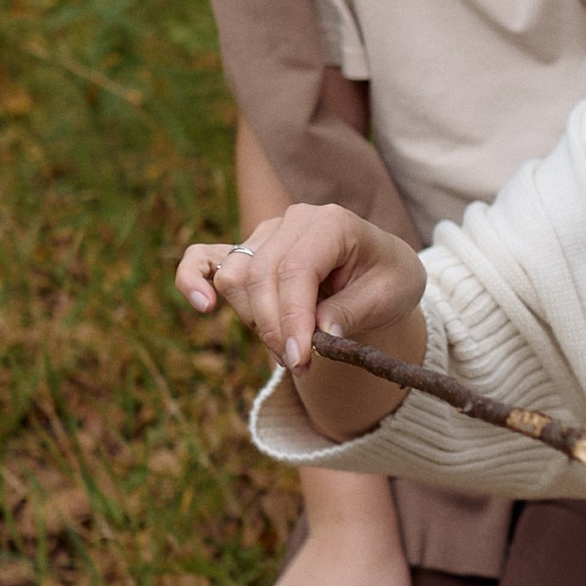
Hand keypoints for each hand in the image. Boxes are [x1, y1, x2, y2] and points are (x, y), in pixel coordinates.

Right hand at [177, 203, 425, 431]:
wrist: (382, 271)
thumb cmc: (389, 279)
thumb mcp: (391, 295)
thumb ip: (353, 311)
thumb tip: (319, 332)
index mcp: (332, 222)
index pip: (297, 269)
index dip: (293, 317)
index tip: (301, 358)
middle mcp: (293, 221)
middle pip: (261, 276)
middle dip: (275, 328)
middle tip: (300, 364)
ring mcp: (265, 234)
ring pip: (236, 278)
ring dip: (254, 321)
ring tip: (288, 349)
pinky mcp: (246, 251)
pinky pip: (204, 259)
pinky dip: (193, 279)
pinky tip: (204, 306)